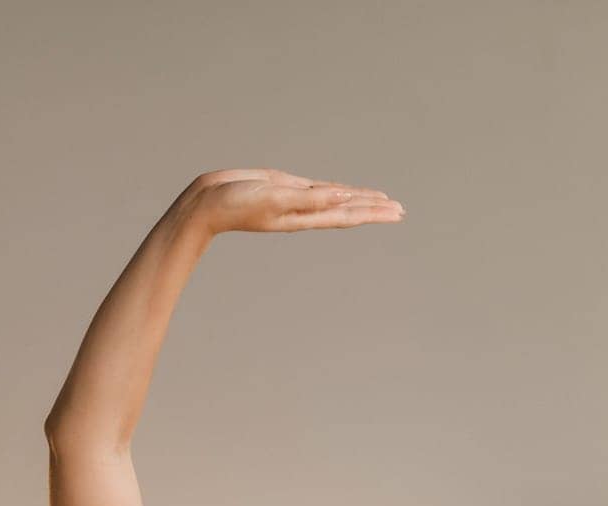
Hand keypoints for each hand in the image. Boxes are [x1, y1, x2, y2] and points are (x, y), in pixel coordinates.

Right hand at [189, 167, 404, 236]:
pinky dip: (335, 190)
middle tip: (400, 210)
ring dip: (358, 201)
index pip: (347, 214)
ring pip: (335, 199)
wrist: (207, 203)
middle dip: (374, 209)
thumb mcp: (274, 196)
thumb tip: (340, 197)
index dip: (373, 213)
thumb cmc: (235, 203)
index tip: (397, 213)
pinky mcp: (284, 187)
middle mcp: (304, 211)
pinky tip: (344, 191)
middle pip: (347, 209)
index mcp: (304, 215)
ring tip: (379, 201)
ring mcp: (295, 199)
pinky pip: (318, 189)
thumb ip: (307, 198)